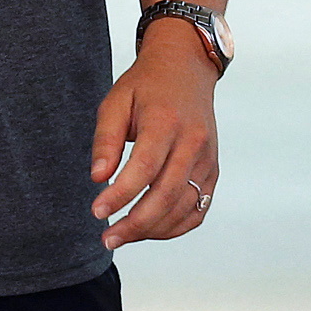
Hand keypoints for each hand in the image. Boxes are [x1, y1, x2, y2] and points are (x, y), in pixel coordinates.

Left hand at [91, 32, 221, 248]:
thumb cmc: (145, 86)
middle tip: (106, 239)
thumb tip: (98, 178)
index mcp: (166, 122)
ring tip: (121, 236)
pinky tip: (149, 230)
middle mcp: (193, 143)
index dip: (121, 194)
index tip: (97, 212)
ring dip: (152, 229)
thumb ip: (106, 140)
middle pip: (167, 194)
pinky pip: (198, 209)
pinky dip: (175, 226)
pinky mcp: (213, 171)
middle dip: (135, 223)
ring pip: (184, 207)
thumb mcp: (115, 102)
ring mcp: (207, 159)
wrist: (187, 70)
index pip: (145, 167)